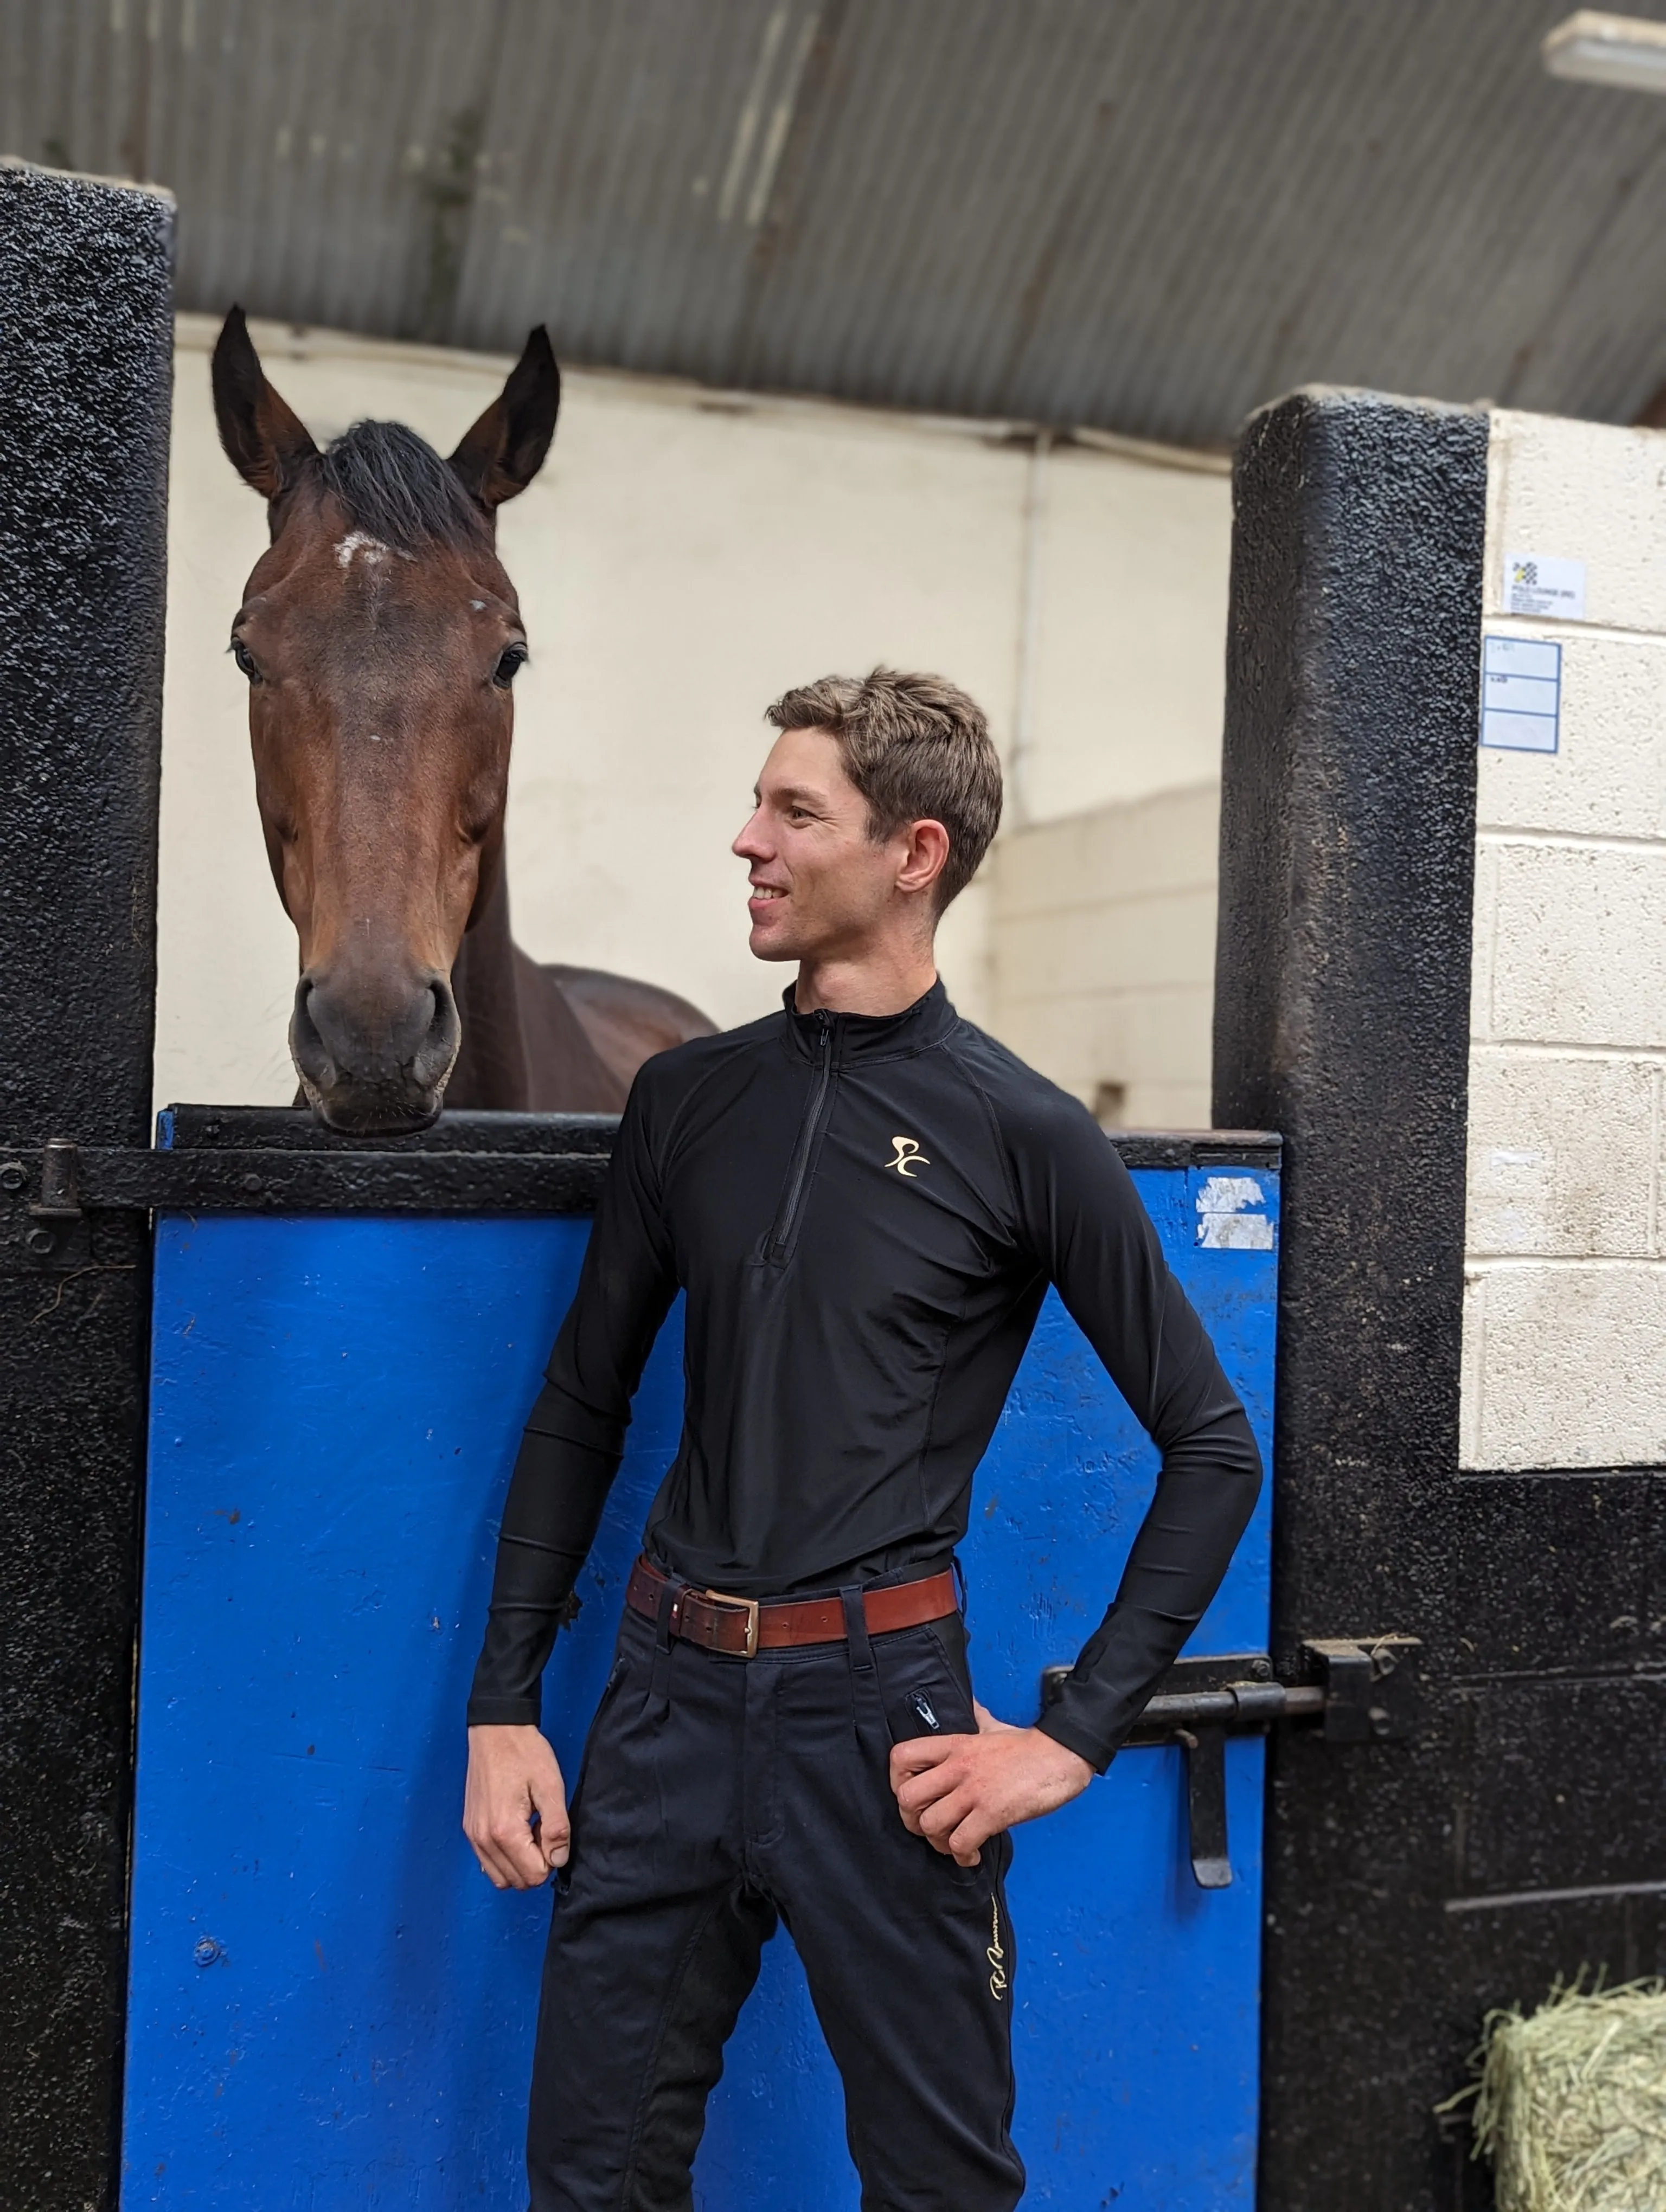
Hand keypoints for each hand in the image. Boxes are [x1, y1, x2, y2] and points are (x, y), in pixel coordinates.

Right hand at [464, 1724, 569, 1888]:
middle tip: (541, 1829)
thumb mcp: (551, 1787)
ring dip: (520, 1864)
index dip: (551, 1858)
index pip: (534, 1875)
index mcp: (505, 1831)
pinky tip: (515, 1831)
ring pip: (500, 1878)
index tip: (550, 1830)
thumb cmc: (525, 1754)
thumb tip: (558, 1860)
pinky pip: (488, 1863)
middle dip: (536, 1864)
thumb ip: (557, 1828)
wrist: (496, 1731)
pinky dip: (505, 1859)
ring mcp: (473, 1836)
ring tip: (529, 1830)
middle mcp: (483, 1840)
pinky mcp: (470, 1830)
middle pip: (517, 1882)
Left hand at [889, 1701, 1092, 1866]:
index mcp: (954, 1745)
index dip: (897, 1782)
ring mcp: (974, 1790)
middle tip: (928, 1827)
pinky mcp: (993, 1813)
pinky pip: (960, 1843)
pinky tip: (972, 1853)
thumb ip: (976, 1718)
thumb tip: (970, 1705)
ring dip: (937, 1843)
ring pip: (930, 1825)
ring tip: (952, 1843)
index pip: (902, 1757)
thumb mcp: (993, 1725)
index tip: (911, 1796)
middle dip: (912, 1821)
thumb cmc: (1028, 1746)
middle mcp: (958, 1767)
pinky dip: (962, 1856)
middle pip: (908, 1798)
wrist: (1061, 1756)